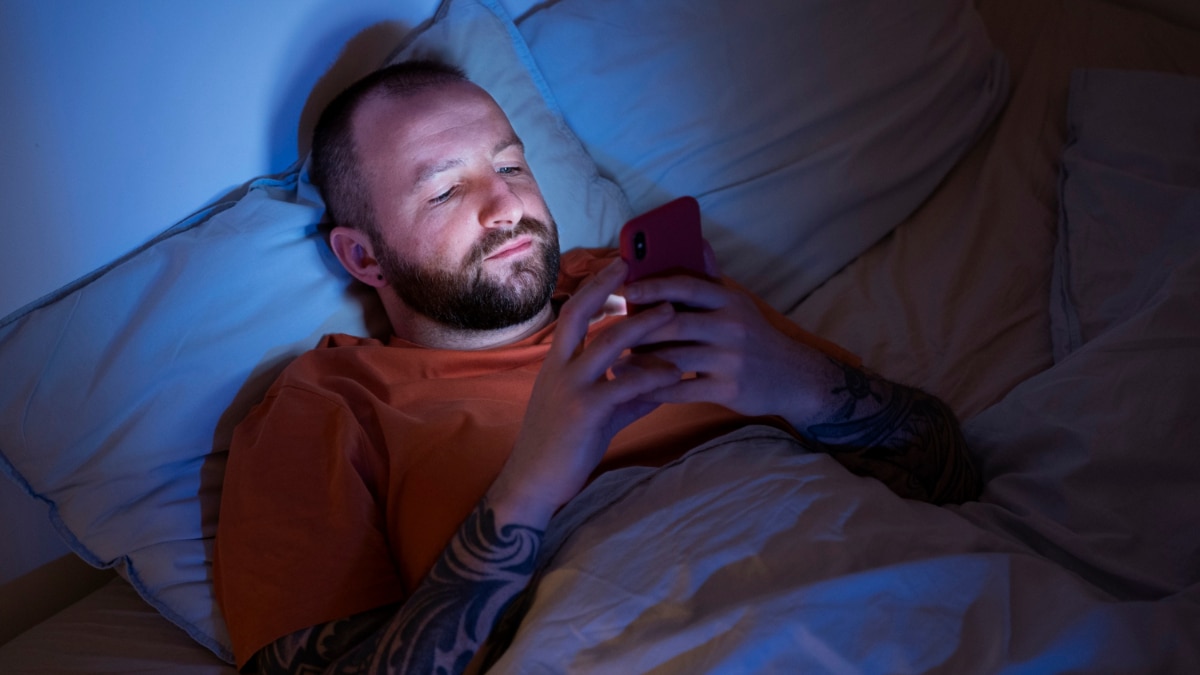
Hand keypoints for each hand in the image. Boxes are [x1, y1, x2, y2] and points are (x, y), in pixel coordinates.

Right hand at [488, 259, 681, 526]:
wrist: (535, 483)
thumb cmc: (564, 447)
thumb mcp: (596, 413)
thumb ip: (626, 394)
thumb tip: (661, 381)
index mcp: (556, 363)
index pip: (572, 313)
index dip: (594, 287)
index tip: (618, 265)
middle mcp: (558, 368)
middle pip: (580, 313)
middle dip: (607, 286)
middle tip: (639, 266)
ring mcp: (569, 388)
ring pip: (608, 344)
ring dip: (643, 325)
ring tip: (672, 313)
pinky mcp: (584, 413)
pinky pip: (624, 385)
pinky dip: (652, 376)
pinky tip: (675, 374)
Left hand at [621, 272, 837, 428]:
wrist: (793, 378)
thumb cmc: (755, 337)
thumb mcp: (738, 303)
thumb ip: (712, 275)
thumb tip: (695, 239)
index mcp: (729, 301)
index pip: (687, 286)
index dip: (654, 286)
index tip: (626, 288)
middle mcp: (731, 327)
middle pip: (674, 324)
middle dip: (639, 328)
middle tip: (613, 331)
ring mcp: (730, 360)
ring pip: (673, 358)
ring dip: (641, 361)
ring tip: (616, 362)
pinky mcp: (727, 390)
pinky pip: (681, 390)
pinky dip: (655, 389)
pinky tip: (637, 388)